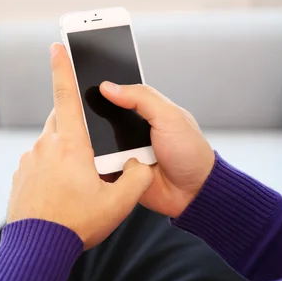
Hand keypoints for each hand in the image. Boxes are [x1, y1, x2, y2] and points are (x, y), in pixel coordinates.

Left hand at [7, 44, 153, 248]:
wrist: (36, 250)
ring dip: (66, 149)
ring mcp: (29, 161)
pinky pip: (40, 161)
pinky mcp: (20, 177)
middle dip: (77, 121)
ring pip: (51, 142)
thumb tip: (140, 163)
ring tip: (80, 178)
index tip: (58, 45)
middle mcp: (46, 146)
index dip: (64, 68)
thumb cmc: (78, 223)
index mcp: (70, 144)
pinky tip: (62, 191)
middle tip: (93, 143)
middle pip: (61, 119)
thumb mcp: (119, 204)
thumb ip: (137, 178)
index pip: (66, 96)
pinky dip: (52, 167)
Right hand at [100, 82, 214, 217]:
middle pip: (102, 123)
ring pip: (98, 147)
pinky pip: (101, 170)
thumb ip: (141, 97)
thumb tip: (109, 87)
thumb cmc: (191, 154)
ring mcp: (126, 155)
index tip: (87, 93)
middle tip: (88, 126)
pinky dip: (98, 169)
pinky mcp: (121, 176)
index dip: (102, 95)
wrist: (194, 193)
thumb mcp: (169, 116)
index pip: (117, 98)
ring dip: (98, 149)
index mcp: (146, 114)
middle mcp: (133, 133)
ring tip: (99, 150)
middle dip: (95, 125)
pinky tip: (97, 166)